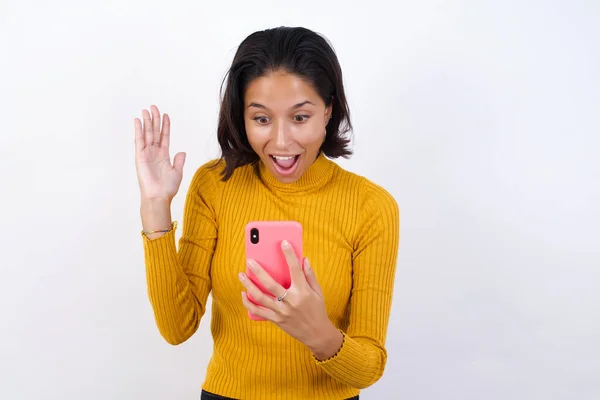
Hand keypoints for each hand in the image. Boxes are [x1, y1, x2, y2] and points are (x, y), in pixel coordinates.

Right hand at [134, 105, 185, 202]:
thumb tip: (182, 152)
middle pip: (155, 132)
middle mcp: (154, 152)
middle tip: (154, 107)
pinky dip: (138, 130)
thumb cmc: (167, 188)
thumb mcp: (177, 172)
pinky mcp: (140, 156)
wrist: (159, 196)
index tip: (166, 115)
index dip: (165, 126)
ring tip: (146, 110)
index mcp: (164, 155)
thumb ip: (179, 161)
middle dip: (155, 119)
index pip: (164, 136)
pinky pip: (139, 140)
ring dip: (147, 121)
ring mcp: (147, 153)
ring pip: (147, 133)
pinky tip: (138, 120)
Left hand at [239, 240, 341, 357]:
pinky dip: (249, 303)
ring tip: (241, 275)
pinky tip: (243, 294)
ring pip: (261, 297)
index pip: (295, 269)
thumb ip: (310, 275)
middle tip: (249, 261)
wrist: (317, 334)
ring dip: (249, 285)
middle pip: (271, 284)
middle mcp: (291, 301)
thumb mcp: (318, 292)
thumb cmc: (317, 310)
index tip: (283, 242)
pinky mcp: (276, 320)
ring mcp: (282, 312)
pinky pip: (259, 311)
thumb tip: (304, 259)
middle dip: (259, 271)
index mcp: (303, 291)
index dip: (289, 255)